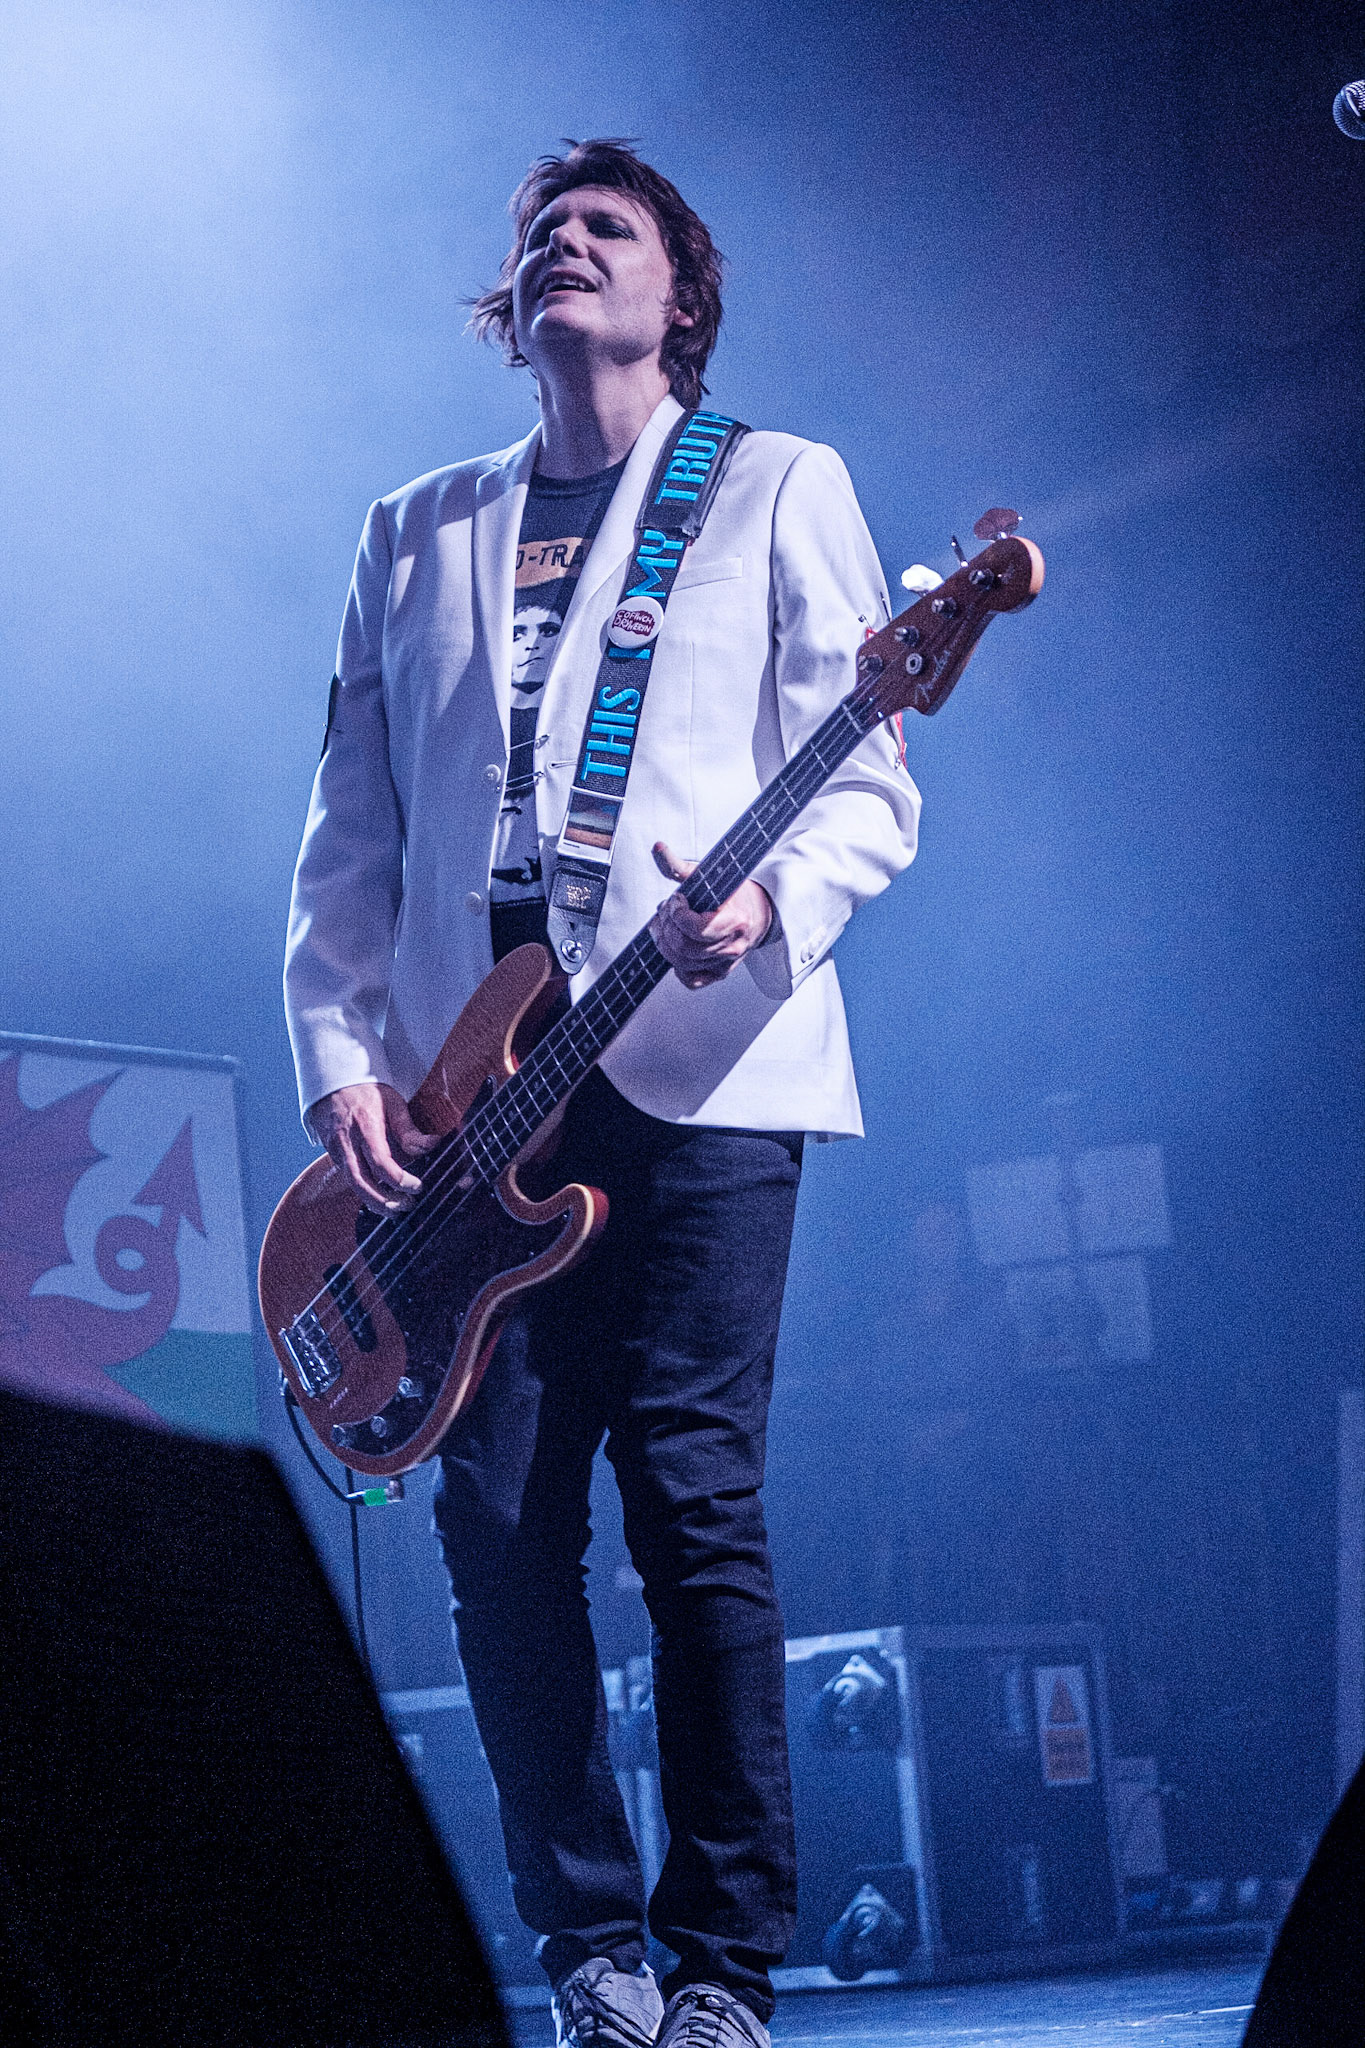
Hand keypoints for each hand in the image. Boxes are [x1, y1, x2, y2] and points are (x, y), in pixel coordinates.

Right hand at [309, 1081, 438, 1213]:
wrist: (332, 1082)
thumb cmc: (366, 1091)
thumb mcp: (392, 1103)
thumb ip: (410, 1129)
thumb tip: (433, 1145)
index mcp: (365, 1127)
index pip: (381, 1162)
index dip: (400, 1179)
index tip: (417, 1187)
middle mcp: (347, 1141)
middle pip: (361, 1181)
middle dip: (384, 1200)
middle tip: (407, 1206)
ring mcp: (336, 1149)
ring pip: (352, 1184)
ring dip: (373, 1202)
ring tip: (395, 1210)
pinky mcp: (332, 1154)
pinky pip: (348, 1178)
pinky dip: (364, 1191)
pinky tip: (380, 1198)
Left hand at [650, 841, 774, 990]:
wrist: (759, 913)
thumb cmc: (735, 894)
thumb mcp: (710, 875)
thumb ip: (680, 866)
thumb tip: (658, 848)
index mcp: (735, 922)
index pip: (696, 929)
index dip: (677, 914)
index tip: (677, 899)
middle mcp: (732, 946)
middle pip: (684, 947)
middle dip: (667, 926)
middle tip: (667, 911)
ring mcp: (725, 963)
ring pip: (682, 963)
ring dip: (665, 943)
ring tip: (667, 925)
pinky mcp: (719, 974)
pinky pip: (691, 981)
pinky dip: (677, 967)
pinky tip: (677, 948)